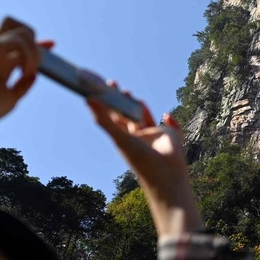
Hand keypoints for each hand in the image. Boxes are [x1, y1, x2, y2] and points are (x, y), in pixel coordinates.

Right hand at [0, 18, 51, 146]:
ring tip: (29, 72)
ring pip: (25, 33)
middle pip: (23, 32)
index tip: (52, 44)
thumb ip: (22, 87)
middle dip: (38, 43)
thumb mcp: (11, 99)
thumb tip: (34, 76)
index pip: (21, 48)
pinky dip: (29, 55)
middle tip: (41, 60)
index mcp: (1, 66)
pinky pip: (20, 40)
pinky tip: (26, 71)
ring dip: (35, 53)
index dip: (38, 45)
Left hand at [88, 93, 203, 237]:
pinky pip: (171, 126)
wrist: (165, 174)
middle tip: (113, 85)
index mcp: (124, 137)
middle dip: (121, 101)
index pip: (112, 117)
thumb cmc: (140, 160)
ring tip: (133, 96)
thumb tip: (87, 99)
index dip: (106, 104)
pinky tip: (167, 116)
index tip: (100, 89)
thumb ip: (104, 120)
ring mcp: (154, 136)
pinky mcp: (170, 135)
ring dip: (139, 106)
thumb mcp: (120, 138)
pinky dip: (171, 121)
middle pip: (126, 115)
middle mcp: (137, 136)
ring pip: (145, 117)